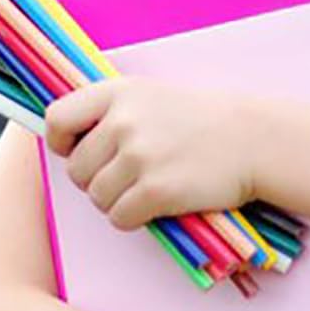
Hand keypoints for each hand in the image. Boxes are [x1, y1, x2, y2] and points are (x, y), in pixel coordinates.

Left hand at [43, 75, 258, 230]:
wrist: (253, 138)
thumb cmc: (200, 119)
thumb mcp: (151, 96)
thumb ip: (111, 111)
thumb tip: (66, 141)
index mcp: (117, 92)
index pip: (57, 119)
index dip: (61, 142)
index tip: (79, 150)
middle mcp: (123, 121)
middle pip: (76, 170)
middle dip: (97, 180)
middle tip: (130, 175)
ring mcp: (139, 156)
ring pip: (96, 198)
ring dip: (117, 201)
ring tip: (147, 188)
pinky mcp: (155, 190)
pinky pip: (119, 218)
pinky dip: (134, 218)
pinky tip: (158, 203)